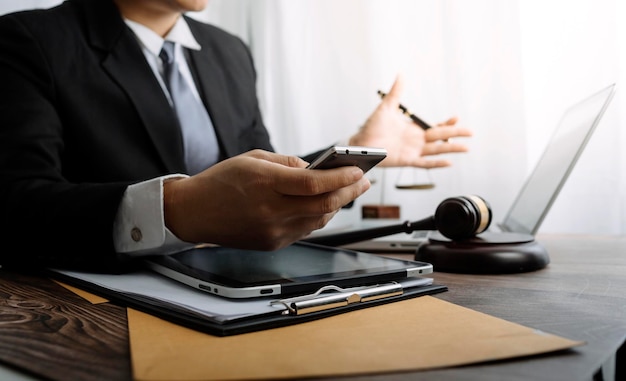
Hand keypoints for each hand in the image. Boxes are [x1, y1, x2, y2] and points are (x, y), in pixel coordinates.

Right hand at [163, 150, 369, 249]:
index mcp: (264, 184)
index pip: (312, 184)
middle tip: (363, 181)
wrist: (195, 212)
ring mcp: (272, 231)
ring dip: (337, 205)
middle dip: (349, 192)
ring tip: (348, 191)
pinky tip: (325, 205)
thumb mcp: (252, 158)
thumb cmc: (221, 181)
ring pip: (318, 220)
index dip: (340, 178)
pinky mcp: (272, 244)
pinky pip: (305, 230)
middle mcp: (270, 211)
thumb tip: (316, 169)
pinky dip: (318, 217)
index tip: (358, 170)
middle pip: (323, 206)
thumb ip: (287, 163)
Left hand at [348, 75, 472, 167]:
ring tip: (466, 148)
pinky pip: (424, 164)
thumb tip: (401, 75)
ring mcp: (412, 152)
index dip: (446, 124)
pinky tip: (448, 163)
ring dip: (451, 149)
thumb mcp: (386, 107)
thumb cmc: (370, 127)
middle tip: (471, 133)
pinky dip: (436, 164)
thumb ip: (396, 92)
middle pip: (440, 138)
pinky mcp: (406, 161)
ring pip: (436, 151)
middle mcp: (416, 141)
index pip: (434, 127)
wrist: (360, 143)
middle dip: (456, 135)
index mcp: (413, 129)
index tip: (456, 118)